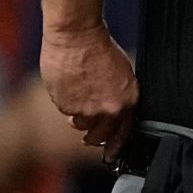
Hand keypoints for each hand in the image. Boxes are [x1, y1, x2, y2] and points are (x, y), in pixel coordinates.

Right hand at [40, 24, 137, 157]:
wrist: (76, 36)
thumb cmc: (99, 49)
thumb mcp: (123, 74)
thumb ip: (120, 98)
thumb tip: (115, 115)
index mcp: (127, 101)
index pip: (124, 133)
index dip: (116, 146)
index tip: (112, 156)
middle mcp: (108, 110)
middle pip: (99, 137)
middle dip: (94, 136)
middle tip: (90, 131)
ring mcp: (85, 110)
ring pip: (80, 126)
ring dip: (79, 118)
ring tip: (79, 96)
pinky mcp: (65, 105)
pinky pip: (65, 112)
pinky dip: (66, 104)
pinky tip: (69, 86)